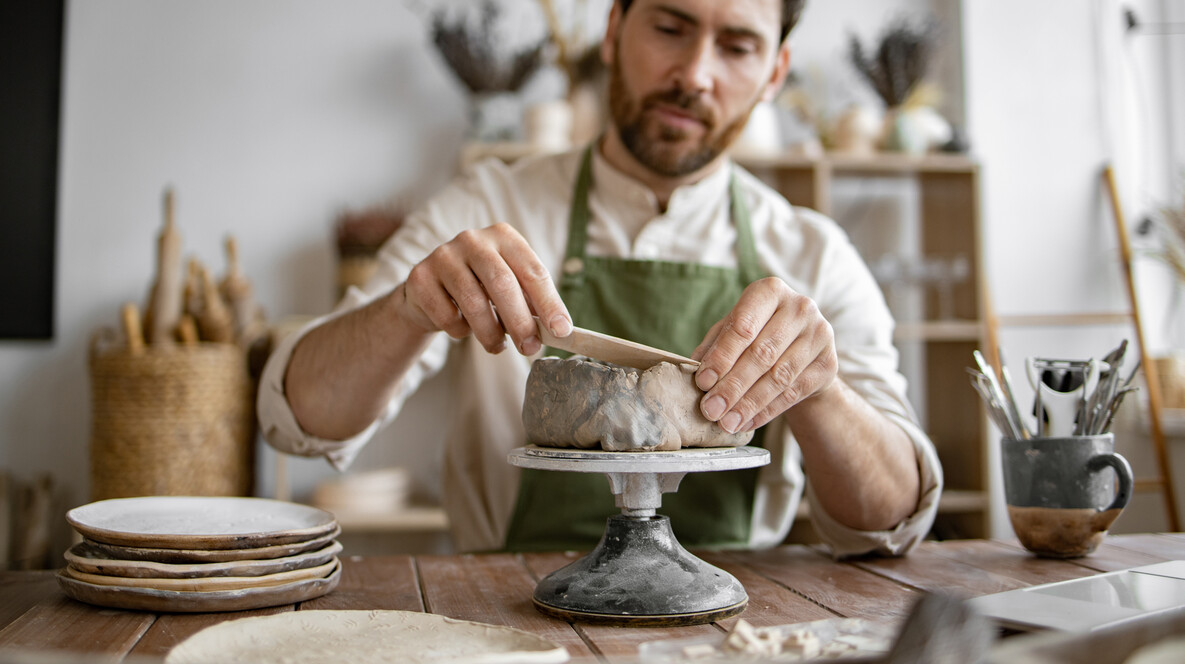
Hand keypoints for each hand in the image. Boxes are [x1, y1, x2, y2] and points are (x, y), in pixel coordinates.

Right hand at [396, 223, 571, 354]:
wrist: (430, 291)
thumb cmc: (480, 289)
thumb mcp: (510, 287)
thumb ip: (532, 303)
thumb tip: (560, 330)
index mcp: (503, 236)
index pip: (532, 270)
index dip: (549, 303)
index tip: (561, 331)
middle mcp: (473, 239)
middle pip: (502, 284)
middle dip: (520, 322)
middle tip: (529, 348)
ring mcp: (443, 255)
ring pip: (474, 302)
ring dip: (490, 333)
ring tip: (498, 346)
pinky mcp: (420, 277)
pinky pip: (447, 316)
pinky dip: (460, 331)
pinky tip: (463, 328)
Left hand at [690, 277, 837, 432]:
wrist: (804, 349)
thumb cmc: (759, 333)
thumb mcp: (734, 330)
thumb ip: (715, 344)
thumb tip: (693, 367)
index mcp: (770, 291)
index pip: (743, 326)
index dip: (722, 356)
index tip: (703, 382)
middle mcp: (800, 308)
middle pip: (762, 354)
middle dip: (732, 386)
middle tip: (711, 410)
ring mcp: (819, 335)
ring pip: (779, 377)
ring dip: (749, 404)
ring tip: (726, 422)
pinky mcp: (829, 364)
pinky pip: (794, 393)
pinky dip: (766, 411)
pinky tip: (746, 423)